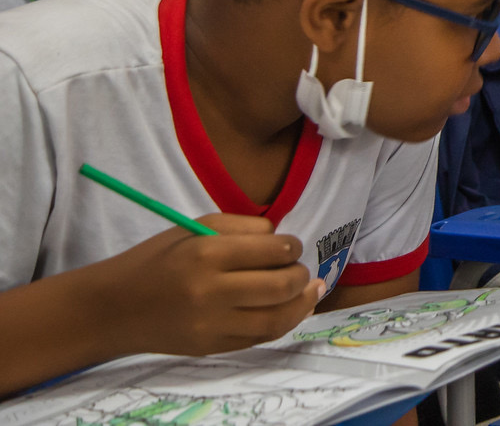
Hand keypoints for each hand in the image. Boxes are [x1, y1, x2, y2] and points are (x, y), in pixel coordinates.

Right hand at [98, 213, 322, 356]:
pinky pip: (258, 338)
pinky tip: (291, 311)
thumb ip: (244, 228)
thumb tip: (283, 239)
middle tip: (301, 270)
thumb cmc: (157, 259)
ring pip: (276, 318)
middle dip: (301, 276)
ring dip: (302, 303)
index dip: (292, 247)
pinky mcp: (210, 346)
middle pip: (281, 286)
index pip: (273, 251)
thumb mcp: (196, 227)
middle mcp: (210, 291)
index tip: (291, 247)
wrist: (112, 307)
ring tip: (312, 291)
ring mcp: (210, 324)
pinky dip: (281, 324)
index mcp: (206, 254)